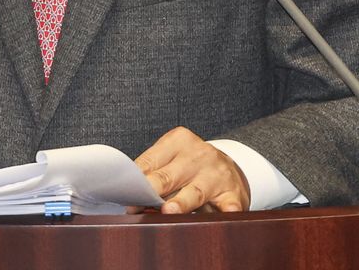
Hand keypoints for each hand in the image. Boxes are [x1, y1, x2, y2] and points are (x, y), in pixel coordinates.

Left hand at [135, 127, 250, 213]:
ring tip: (168, 211)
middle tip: (137, 202)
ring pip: (196, 191)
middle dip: (152, 190)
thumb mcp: (172, 160)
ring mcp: (218, 174)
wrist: (229, 169)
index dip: (136, 180)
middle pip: (170, 175)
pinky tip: (221, 216)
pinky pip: (229, 205)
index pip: (151, 161)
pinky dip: (224, 213)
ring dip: (181, 202)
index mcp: (179, 141)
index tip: (124, 194)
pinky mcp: (234, 194)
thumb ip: (154, 175)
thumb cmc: (191, 167)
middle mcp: (199, 155)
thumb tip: (131, 201)